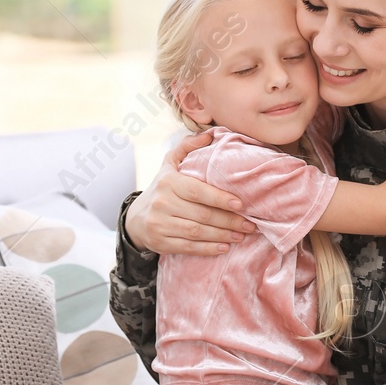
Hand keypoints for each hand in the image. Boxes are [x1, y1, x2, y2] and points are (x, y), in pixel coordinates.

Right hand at [125, 130, 255, 256]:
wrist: (135, 219)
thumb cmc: (162, 188)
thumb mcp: (169, 164)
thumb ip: (187, 147)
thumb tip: (210, 135)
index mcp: (168, 182)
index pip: (198, 191)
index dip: (220, 199)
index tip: (241, 204)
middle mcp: (162, 203)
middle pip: (201, 215)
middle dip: (229, 221)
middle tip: (249, 224)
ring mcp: (161, 225)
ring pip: (197, 233)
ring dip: (223, 236)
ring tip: (241, 235)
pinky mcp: (161, 243)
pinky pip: (189, 247)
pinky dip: (209, 249)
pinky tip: (225, 247)